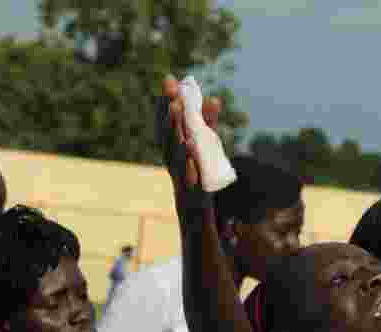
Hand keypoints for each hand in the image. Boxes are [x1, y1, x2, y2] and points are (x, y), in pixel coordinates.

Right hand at [157, 75, 221, 193]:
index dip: (166, 99)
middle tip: (174, 93)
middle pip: (167, 131)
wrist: (194, 205)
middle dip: (170, 111)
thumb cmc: (198, 169)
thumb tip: (214, 98)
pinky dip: (187, 161)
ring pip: (173, 150)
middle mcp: (170, 155)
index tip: (170, 78)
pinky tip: (189, 148)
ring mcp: (178, 170)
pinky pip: (187, 173)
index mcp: (171, 143)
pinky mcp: (189, 186)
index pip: (166, 118)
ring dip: (175, 130)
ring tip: (177, 111)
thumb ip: (208, 124)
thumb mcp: (205, 144)